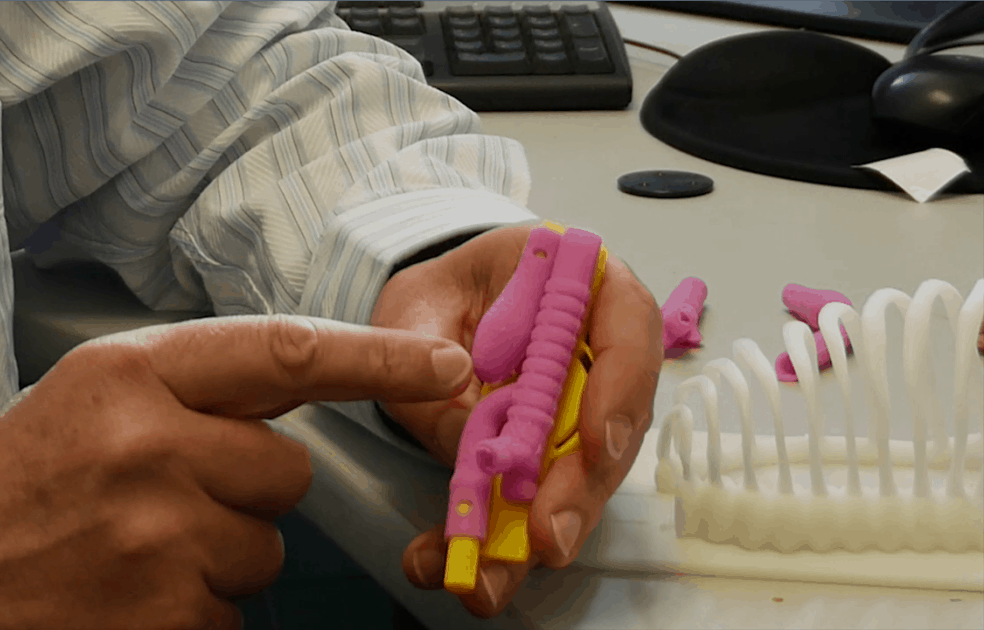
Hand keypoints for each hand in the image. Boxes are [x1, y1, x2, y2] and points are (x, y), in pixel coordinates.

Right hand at [0, 316, 473, 629]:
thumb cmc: (17, 486)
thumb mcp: (94, 399)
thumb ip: (195, 389)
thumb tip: (304, 389)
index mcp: (134, 374)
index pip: (284, 352)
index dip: (376, 357)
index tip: (444, 364)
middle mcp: (152, 443)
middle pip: (287, 473)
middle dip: (246, 493)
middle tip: (161, 503)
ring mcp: (160, 534)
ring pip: (265, 548)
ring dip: (217, 557)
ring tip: (131, 553)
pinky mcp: (166, 613)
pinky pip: (234, 611)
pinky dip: (195, 610)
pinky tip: (128, 597)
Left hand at [371, 225, 662, 617]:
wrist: (431, 314)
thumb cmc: (439, 295)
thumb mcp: (422, 309)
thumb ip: (440, 359)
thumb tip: (477, 439)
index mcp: (583, 282)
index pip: (628, 326)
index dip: (620, 390)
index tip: (598, 445)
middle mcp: (598, 351)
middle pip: (615, 422)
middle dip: (581, 488)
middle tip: (548, 538)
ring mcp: (580, 409)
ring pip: (581, 475)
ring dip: (540, 529)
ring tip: (490, 577)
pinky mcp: (553, 455)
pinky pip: (540, 498)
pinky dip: (501, 537)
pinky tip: (461, 566)